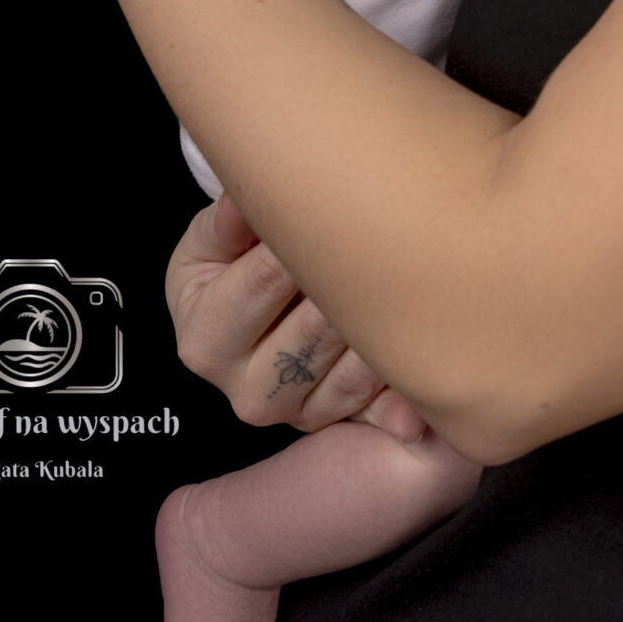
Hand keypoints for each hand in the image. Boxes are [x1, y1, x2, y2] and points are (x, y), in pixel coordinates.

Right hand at [166, 194, 427, 440]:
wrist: (243, 313)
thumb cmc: (230, 267)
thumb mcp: (212, 242)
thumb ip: (228, 223)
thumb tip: (241, 202)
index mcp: (206, 340)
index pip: (260, 283)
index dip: (300, 244)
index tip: (334, 210)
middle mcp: (246, 388)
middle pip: (310, 332)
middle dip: (348, 286)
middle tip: (384, 242)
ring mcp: (293, 410)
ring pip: (346, 373)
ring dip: (378, 328)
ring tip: (404, 280)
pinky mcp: (333, 419)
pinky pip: (372, 408)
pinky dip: (396, 396)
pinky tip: (416, 381)